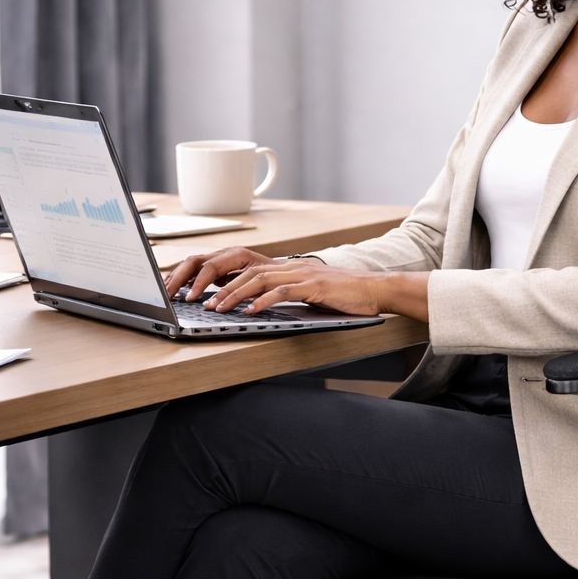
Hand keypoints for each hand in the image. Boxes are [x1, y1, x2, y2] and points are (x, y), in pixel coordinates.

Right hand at [164, 247, 277, 300]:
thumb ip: (246, 290)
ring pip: (191, 264)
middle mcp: (225, 253)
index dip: (198, 282)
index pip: (210, 266)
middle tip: (168, 295)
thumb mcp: (264, 283)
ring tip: (165, 291)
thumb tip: (227, 301)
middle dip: (178, 278)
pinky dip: (182, 278)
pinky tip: (174, 287)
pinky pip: (194, 269)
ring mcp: (218, 258)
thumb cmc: (276, 276)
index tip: (191, 298)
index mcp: (236, 254)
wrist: (285, 270)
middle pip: (194, 261)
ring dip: (176, 277)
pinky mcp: (215, 267)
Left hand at [205, 259, 430, 320]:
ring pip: (258, 279)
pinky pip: (282, 292)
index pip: (247, 267)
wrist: (374, 290)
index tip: (206, 291)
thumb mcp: (309, 291)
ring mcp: (302, 274)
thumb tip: (261, 305)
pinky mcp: (313, 286)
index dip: (224, 277)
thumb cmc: (344, 295)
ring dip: (235, 295)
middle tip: (203, 302)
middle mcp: (291, 266)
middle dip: (220, 285)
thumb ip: (288, 294)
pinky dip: (263, 301)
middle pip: (246, 270)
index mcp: (287, 267)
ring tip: (219, 308)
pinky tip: (250, 312)